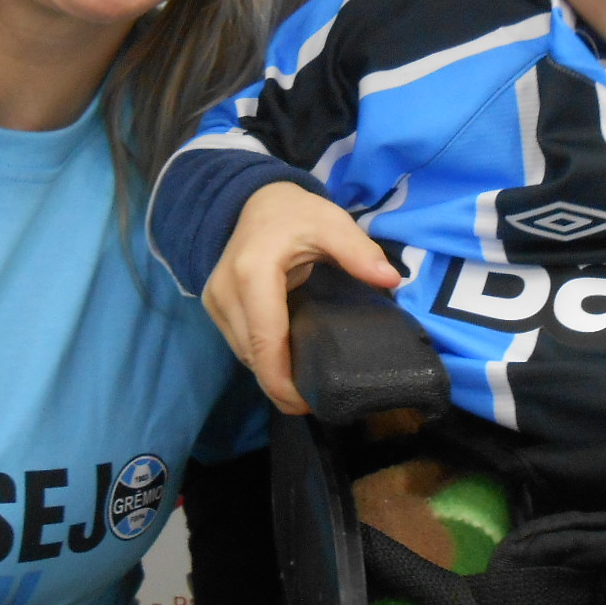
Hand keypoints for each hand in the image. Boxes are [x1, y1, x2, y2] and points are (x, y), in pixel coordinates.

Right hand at [201, 181, 399, 413]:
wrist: (257, 199)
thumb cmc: (296, 213)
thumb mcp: (332, 223)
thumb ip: (359, 251)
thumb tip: (391, 280)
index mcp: (252, 274)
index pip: (265, 343)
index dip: (284, 382)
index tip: (311, 405)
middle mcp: (225, 292)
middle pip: (253, 356)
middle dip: (282, 386)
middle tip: (319, 402)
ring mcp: (215, 301)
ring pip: (244, 355)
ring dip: (272, 375)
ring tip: (307, 390)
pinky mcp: (214, 307)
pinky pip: (240, 345)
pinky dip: (264, 360)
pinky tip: (290, 367)